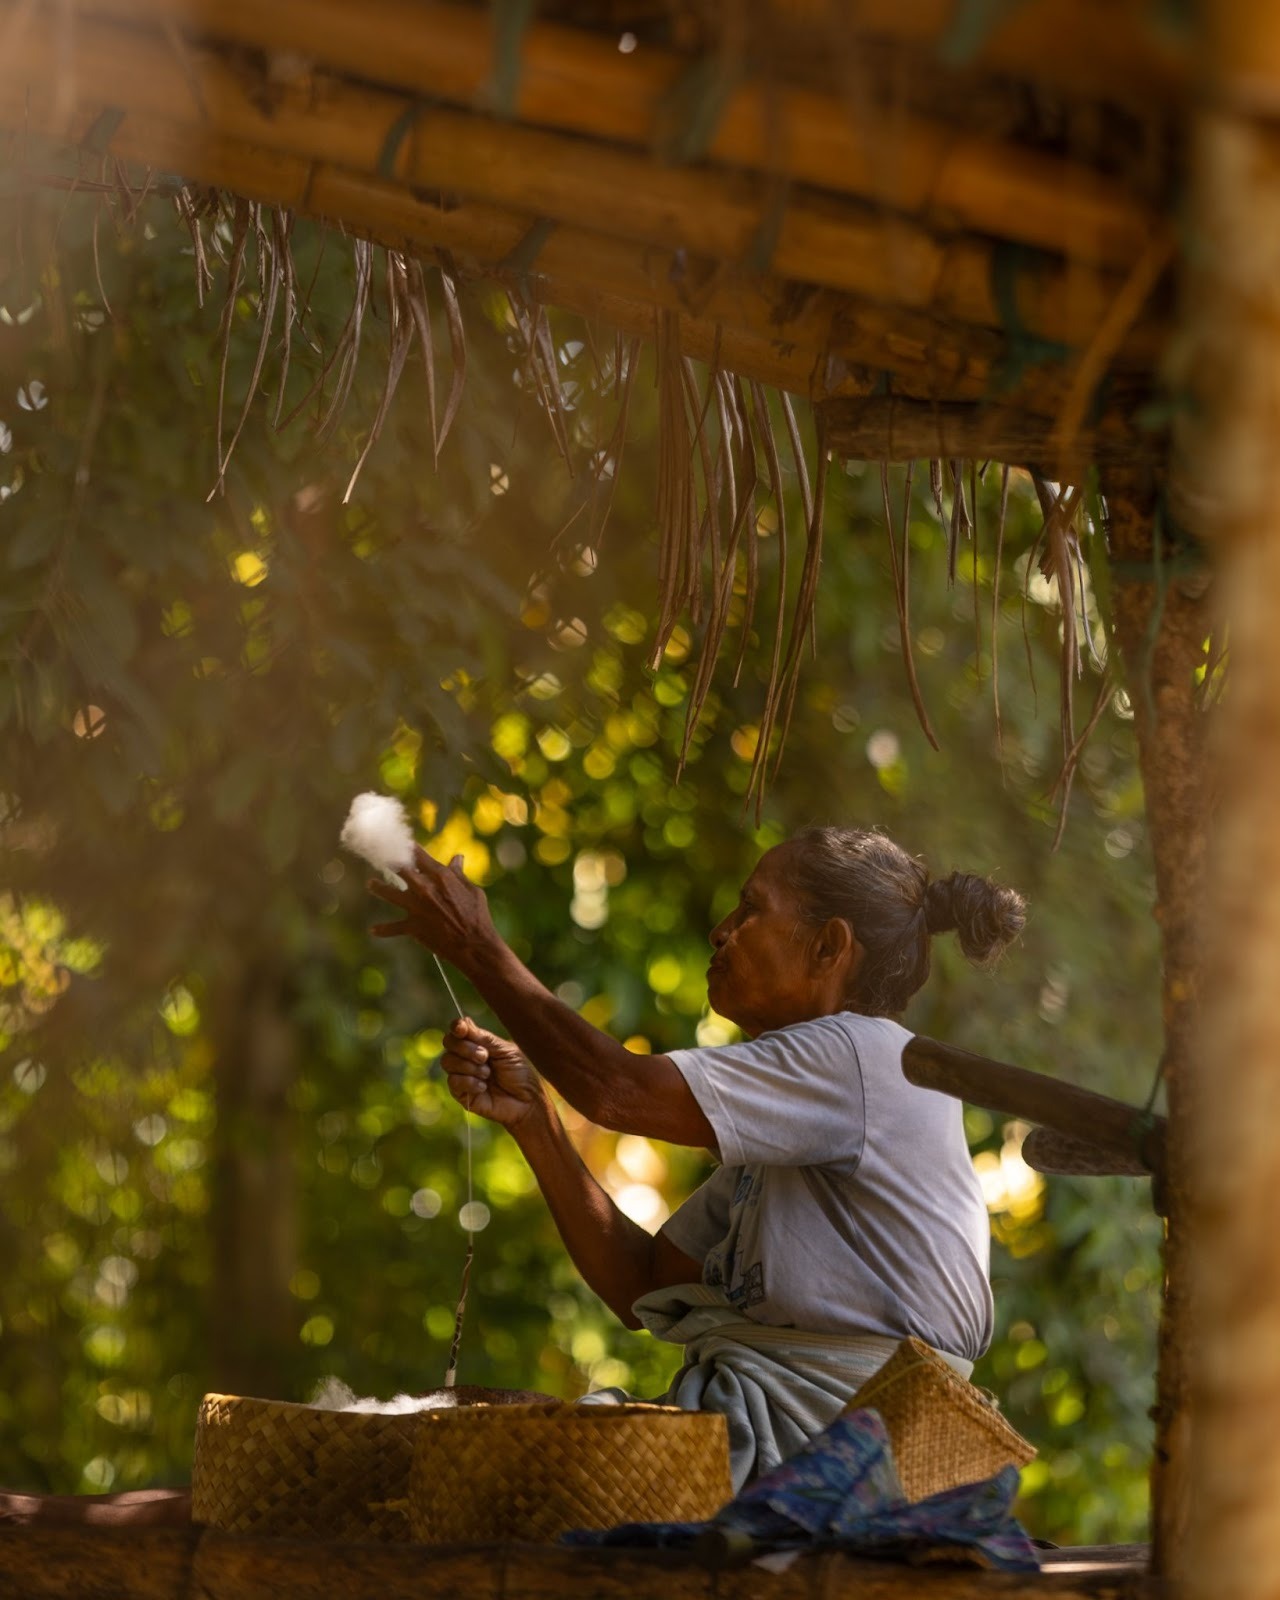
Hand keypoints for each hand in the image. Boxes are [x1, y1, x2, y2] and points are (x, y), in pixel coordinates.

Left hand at [369, 846, 497, 966]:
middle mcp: (424, 887)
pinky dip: (382, 930)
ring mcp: (416, 907)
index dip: (407, 846)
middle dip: (389, 861)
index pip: (418, 854)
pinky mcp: (412, 926)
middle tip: (382, 857)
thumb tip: (457, 858)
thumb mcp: (472, 890)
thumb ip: (459, 873)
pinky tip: (373, 930)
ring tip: (371, 884)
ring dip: (377, 887)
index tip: (401, 842)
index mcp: (440, 875)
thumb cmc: (477, 915)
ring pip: (388, 893)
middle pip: (399, 869)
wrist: (473, 944)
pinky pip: (393, 928)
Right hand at [442, 1016, 545, 1129]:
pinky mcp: (461, 1094)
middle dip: (466, 1048)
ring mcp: (462, 1075)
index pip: (458, 1030)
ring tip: (488, 1074)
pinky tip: (483, 1087)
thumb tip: (464, 1022)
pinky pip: (453, 1082)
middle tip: (485, 1057)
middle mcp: (466, 1057)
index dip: (456, 1027)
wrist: (527, 1101)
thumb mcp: (506, 1051)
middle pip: (448, 1043)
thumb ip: (484, 1038)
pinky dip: (469, 1082)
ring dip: (469, 1067)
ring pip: (448, 1062)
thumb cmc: (520, 1073)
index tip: (461, 1029)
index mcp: (478, 1043)